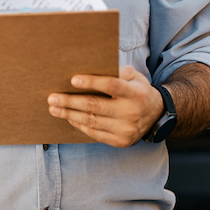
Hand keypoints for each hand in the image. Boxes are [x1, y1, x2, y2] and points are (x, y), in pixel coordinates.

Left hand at [47, 66, 164, 146]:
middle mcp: (131, 112)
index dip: (91, 82)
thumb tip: (87, 68)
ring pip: (92, 121)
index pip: (111, 85)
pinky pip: (95, 134)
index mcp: (135, 93)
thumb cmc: (138, 90)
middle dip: (70, 102)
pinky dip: (79, 125)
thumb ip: (116, 72)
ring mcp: (126, 129)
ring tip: (53, 108)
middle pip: (95, 106)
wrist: (157, 115)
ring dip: (69, 114)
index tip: (72, 80)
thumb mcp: (133, 77)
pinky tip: (68, 118)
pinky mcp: (121, 141)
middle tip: (52, 98)